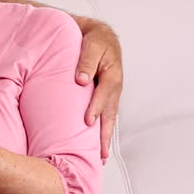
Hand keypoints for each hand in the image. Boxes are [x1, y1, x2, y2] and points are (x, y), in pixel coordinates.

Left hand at [73, 17, 123, 160]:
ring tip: (101, 157)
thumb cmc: (95, 40)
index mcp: (112, 75)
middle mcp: (113, 88)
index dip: (95, 108)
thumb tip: (80, 80)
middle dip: (105, 135)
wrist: (99, 35)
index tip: (88, 122)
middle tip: (100, 154)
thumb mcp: (92, 45)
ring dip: (105, 137)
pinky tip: (97, 142)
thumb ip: (86, 61)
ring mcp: (110, 94)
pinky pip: (105, 115)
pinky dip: (102, 129)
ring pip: (108, 118)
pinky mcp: (105, 96)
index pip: (103, 95)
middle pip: (110, 114)